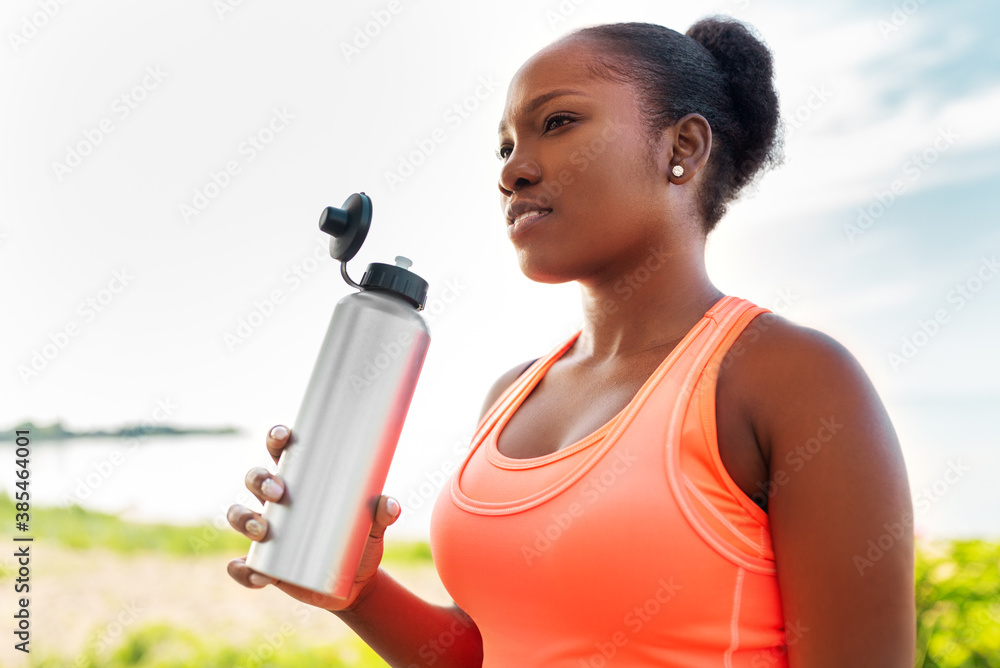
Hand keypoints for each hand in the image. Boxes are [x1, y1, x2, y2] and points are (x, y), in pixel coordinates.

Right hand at [226, 424, 401, 611]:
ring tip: (263, 531)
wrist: (356, 584)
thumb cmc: (360, 542)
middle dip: (260, 480)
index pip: (281, 452)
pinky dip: (242, 570)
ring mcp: (265, 534)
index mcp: (300, 483)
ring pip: (238, 516)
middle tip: (278, 492)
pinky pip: (240, 566)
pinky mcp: (262, 566)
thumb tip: (390, 505)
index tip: (284, 436)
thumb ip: (381, 513)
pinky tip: (258, 574)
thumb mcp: (373, 527)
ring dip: (244, 519)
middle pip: (254, 479)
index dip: (276, 438)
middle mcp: (276, 504)